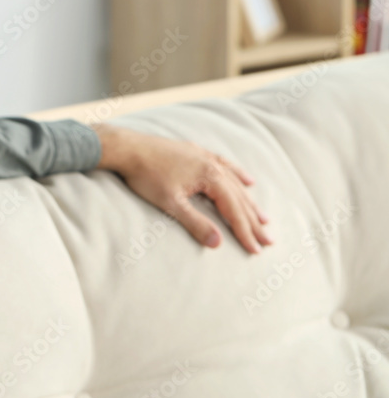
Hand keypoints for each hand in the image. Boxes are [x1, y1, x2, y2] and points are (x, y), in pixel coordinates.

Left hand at [91, 123, 271, 253]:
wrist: (128, 148)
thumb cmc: (146, 175)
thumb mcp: (170, 203)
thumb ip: (195, 223)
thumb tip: (218, 243)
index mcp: (210, 177)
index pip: (233, 211)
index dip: (245, 232)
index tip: (256, 250)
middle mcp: (213, 165)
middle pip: (239, 198)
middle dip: (253, 221)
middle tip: (268, 240)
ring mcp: (205, 157)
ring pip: (234, 182)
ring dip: (249, 201)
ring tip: (264, 218)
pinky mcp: (196, 152)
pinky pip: (225, 164)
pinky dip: (238, 174)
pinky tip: (248, 180)